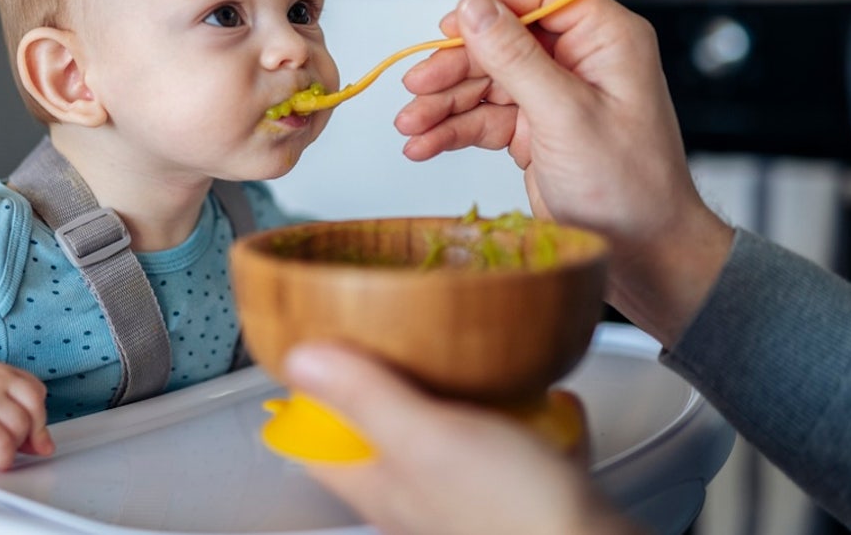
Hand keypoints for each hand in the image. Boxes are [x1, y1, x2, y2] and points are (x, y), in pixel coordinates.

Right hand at [0, 361, 53, 468]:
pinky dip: (5, 456)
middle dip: (31, 433)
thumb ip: (15, 416)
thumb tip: (44, 444)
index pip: (35, 391)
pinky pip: (1, 441)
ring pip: (20, 425)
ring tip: (1, 451)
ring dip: (15, 445)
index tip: (33, 434)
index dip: (38, 417)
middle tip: (18, 446)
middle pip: (33, 408)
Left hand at [284, 344, 639, 534]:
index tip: (320, 344)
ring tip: (477, 360)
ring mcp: (469, 498)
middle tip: (399, 336)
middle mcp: (418, 496)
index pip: (317, 441)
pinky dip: (532, 418)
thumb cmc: (512, 514)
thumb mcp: (425, 438)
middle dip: (391, 381)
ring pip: (449, 436)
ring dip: (463, 395)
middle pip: (383, 432)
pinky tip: (549, 400)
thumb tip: (301, 359)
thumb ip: (364, 397)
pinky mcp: (520, 498)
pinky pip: (517, 446)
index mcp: (382, 485)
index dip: (310, 393)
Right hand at [395, 0, 733, 345]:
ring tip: (409, 127)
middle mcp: (580, 60)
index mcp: (606, 40)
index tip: (453, 29)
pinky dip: (453, 130)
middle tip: (415, 87)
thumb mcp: (565, 115)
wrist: (643, 254)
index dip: (495, 4)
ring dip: (444, 102)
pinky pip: (485, 117)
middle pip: (502, 38)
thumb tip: (472, 6)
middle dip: (455, 65)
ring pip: (485, 80)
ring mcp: (555, 96)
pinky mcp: (536, 131)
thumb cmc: (628, 187)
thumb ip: (515, 58)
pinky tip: (423, 145)